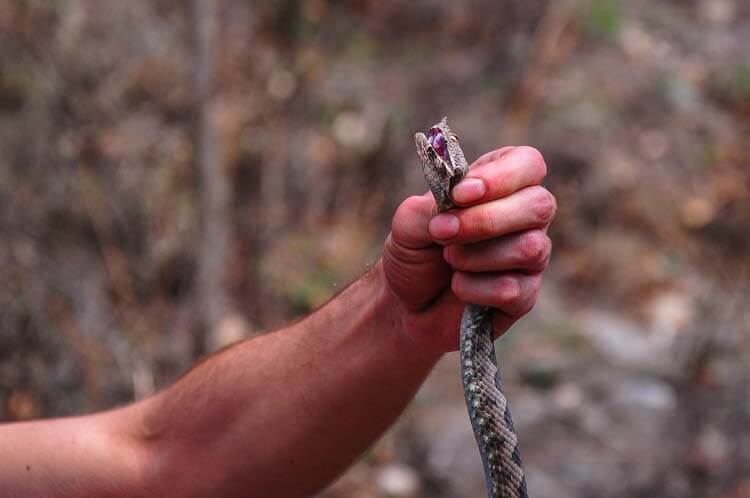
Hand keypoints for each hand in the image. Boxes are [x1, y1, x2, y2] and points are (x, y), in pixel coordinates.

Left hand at [382, 146, 554, 352]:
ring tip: (448, 258)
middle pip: (540, 205)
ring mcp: (529, 257)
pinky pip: (513, 290)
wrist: (406, 302)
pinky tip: (458, 286)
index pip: (528, 164)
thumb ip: (428, 208)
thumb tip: (454, 209)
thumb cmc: (415, 252)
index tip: (460, 194)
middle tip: (443, 231)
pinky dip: (474, 288)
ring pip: (530, 249)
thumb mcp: (408, 222)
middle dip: (486, 220)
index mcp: (501, 185)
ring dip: (476, 255)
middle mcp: (524, 217)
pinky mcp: (525, 295)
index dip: (501, 177)